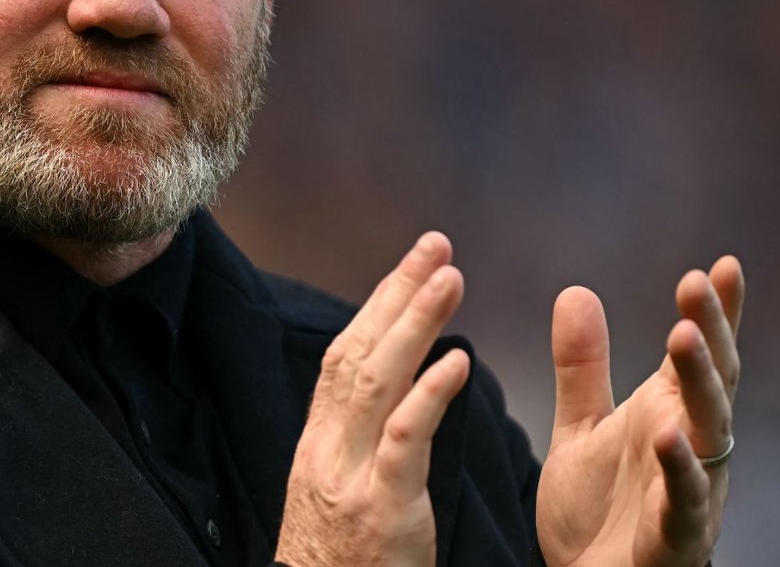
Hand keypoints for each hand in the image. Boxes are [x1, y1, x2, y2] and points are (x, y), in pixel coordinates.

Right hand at [276, 232, 471, 566]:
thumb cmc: (340, 565)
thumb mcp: (336, 492)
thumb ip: (356, 442)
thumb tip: (390, 392)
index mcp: (320, 443)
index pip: (345, 354)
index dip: (378, 304)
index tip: (411, 264)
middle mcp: (328, 448)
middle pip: (359, 351)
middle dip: (397, 293)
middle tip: (436, 245)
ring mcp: (351, 475)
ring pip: (377, 382)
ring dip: (415, 324)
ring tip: (451, 280)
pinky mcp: (380, 506)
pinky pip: (402, 439)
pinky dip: (429, 395)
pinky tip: (458, 361)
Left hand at [536, 257, 744, 566]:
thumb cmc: (598, 512)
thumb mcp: (581, 427)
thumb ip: (582, 367)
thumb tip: (575, 291)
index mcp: (669, 416)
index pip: (698, 356)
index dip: (716, 313)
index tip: (723, 264)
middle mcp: (690, 447)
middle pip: (710, 382)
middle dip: (709, 332)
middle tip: (697, 282)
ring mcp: (690, 492)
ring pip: (707, 433)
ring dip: (699, 384)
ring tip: (683, 335)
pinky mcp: (674, 537)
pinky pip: (685, 501)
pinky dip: (680, 469)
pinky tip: (668, 436)